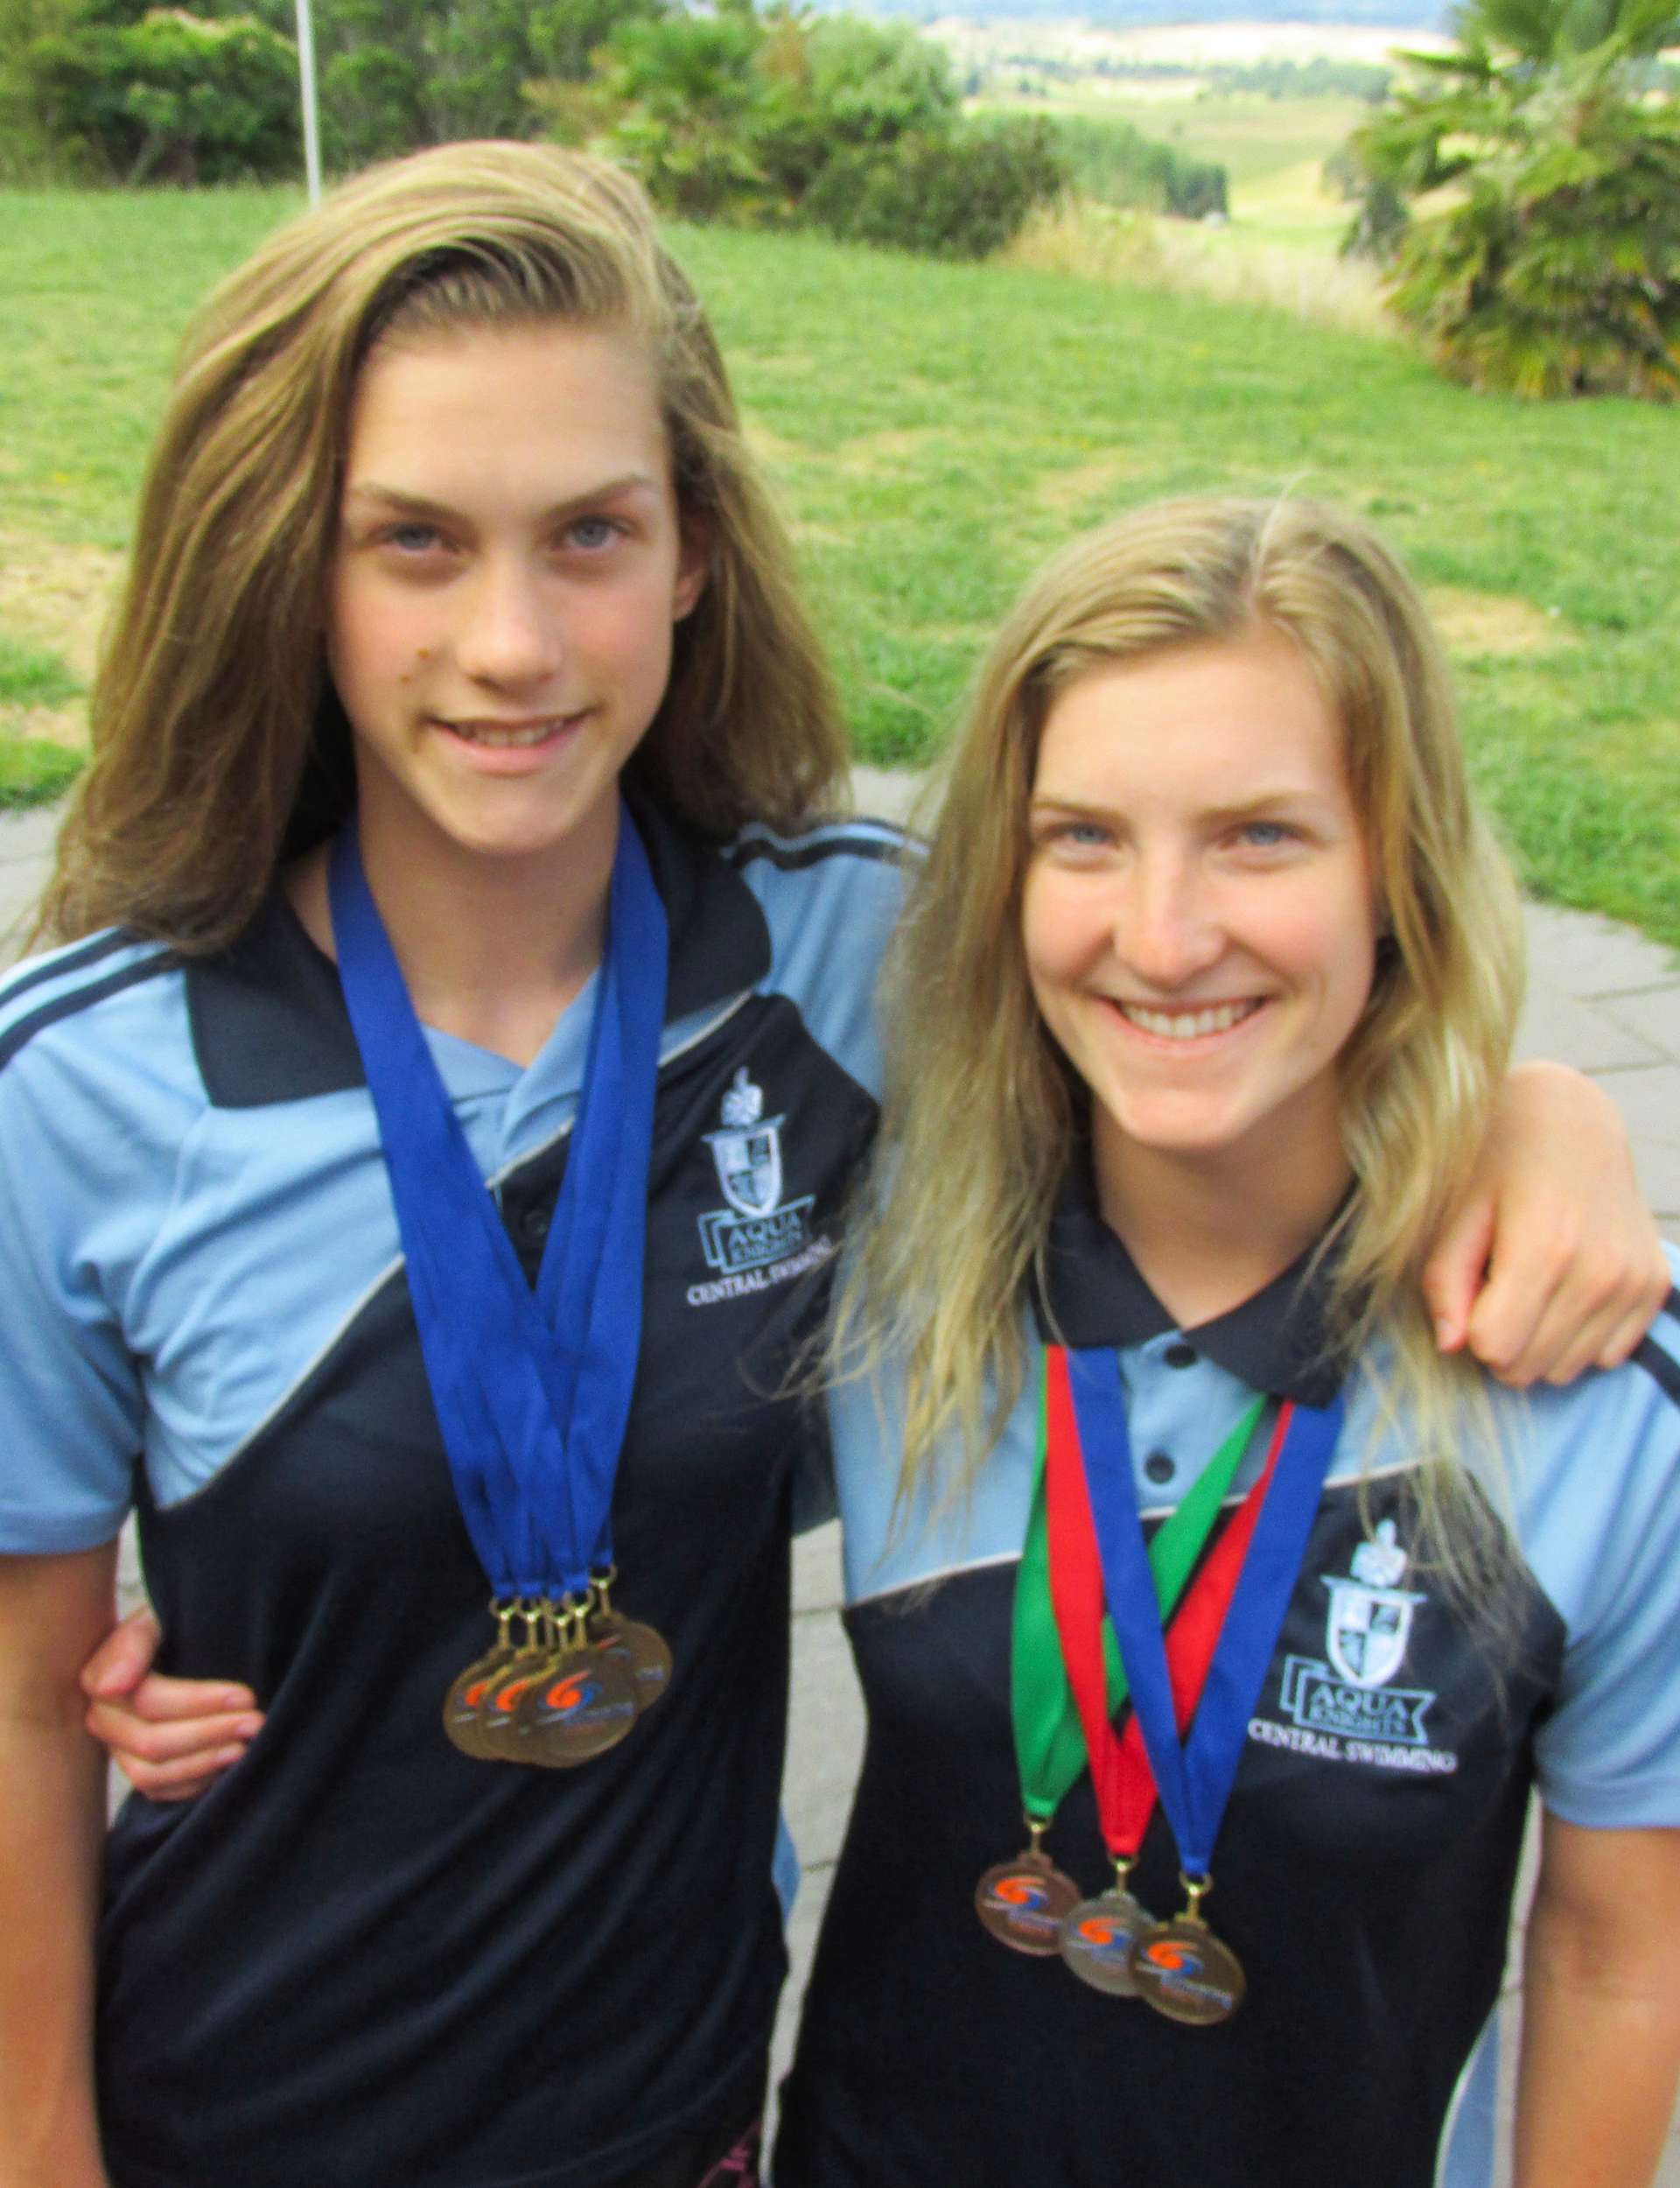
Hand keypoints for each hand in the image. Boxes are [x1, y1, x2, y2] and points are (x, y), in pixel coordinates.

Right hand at [80, 1608, 261, 1800]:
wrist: (179, 1645)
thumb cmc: (172, 1627)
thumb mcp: (155, 1618)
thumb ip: (133, 1643)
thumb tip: (112, 1687)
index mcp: (100, 1679)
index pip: (148, 1701)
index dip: (198, 1702)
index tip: (245, 1694)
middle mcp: (103, 1720)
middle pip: (152, 1741)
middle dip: (211, 1731)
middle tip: (257, 1720)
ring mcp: (118, 1750)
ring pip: (153, 1773)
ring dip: (206, 1760)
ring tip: (247, 1744)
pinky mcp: (139, 1771)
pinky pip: (161, 1792)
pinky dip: (197, 1782)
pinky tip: (229, 1763)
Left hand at [1423, 1062, 1667, 1384]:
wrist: (1572, 1120)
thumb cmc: (1498, 1161)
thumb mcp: (1456, 1212)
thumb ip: (1445, 1283)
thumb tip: (1451, 1347)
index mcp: (1544, 1247)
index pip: (1495, 1348)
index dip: (1470, 1330)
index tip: (1471, 1292)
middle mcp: (1599, 1271)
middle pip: (1528, 1367)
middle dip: (1499, 1341)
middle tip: (1496, 1288)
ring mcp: (1633, 1281)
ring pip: (1565, 1370)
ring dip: (1537, 1342)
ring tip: (1530, 1285)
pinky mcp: (1655, 1286)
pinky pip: (1605, 1356)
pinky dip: (1577, 1337)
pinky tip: (1564, 1290)